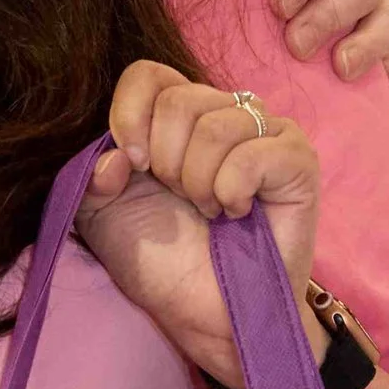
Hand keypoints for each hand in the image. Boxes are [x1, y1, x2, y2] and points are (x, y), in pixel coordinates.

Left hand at [77, 64, 320, 383]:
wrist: (206, 314)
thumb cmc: (163, 262)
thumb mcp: (103, 216)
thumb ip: (91, 177)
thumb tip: (114, 158)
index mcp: (178, 117)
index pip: (148, 74)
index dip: (129, 115)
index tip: (132, 165)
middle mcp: (224, 113)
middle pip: (178, 99)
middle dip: (165, 161)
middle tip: (180, 199)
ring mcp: (266, 131)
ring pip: (214, 126)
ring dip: (198, 183)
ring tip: (209, 210)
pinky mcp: (296, 159)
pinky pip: (252, 154)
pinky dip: (232, 191)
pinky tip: (238, 213)